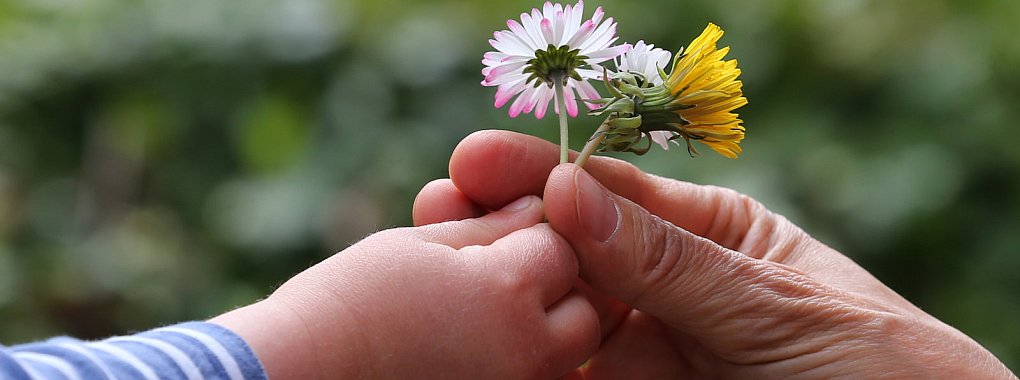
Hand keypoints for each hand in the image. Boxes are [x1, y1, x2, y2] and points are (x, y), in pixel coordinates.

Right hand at [212, 195, 598, 378]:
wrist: (298, 370)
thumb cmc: (347, 299)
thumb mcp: (419, 245)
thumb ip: (487, 228)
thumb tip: (533, 210)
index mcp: (508, 291)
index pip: (559, 248)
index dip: (530, 236)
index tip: (496, 236)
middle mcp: (526, 351)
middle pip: (580, 310)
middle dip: (550, 288)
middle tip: (496, 281)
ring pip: (564, 354)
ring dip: (541, 331)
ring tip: (484, 319)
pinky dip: (519, 364)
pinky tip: (477, 346)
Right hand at [414, 130, 1015, 378]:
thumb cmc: (878, 366)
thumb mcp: (771, 304)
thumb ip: (667, 259)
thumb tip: (571, 192)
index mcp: (711, 236)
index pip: (613, 196)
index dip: (545, 176)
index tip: (478, 163)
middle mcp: (669, 291)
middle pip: (573, 254)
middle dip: (508, 231)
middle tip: (441, 211)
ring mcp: (650, 353)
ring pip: (562, 319)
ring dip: (506, 297)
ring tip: (445, 270)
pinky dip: (532, 365)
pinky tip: (489, 346)